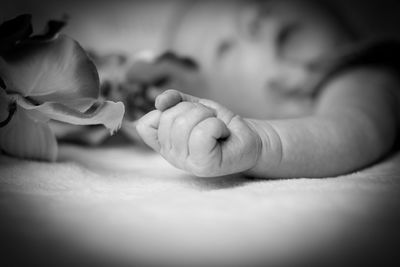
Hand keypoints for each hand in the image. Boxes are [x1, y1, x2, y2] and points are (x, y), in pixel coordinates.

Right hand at [136, 89, 260, 176]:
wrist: (247, 137)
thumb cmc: (219, 123)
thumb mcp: (193, 106)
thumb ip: (174, 101)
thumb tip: (159, 102)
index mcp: (164, 143)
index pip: (145, 124)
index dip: (166, 110)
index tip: (187, 112)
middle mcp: (170, 155)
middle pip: (169, 117)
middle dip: (195, 110)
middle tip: (208, 120)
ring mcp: (185, 163)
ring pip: (185, 123)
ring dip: (207, 116)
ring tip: (216, 127)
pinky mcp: (203, 165)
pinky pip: (202, 133)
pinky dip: (216, 125)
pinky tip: (221, 134)